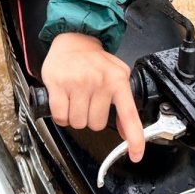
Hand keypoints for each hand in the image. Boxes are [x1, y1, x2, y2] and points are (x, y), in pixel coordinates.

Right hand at [41, 33, 144, 161]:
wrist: (74, 39)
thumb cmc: (95, 60)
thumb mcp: (117, 76)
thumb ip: (124, 104)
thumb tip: (127, 133)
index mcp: (118, 80)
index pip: (129, 115)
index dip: (134, 139)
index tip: (136, 155)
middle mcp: (100, 81)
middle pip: (96, 124)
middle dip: (91, 118)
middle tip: (88, 101)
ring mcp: (78, 82)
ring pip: (78, 122)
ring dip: (76, 116)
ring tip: (76, 99)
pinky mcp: (58, 84)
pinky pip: (61, 116)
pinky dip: (62, 115)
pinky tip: (64, 101)